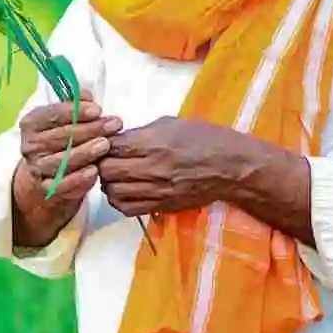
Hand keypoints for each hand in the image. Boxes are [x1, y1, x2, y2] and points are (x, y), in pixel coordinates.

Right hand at [10, 97, 121, 245]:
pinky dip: (78, 179)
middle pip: (61, 136)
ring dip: (85, 152)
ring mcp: (37, 168)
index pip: (53, 114)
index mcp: (31, 123)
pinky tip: (94, 171)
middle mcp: (30, 146)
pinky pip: (62, 185)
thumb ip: (75, 105)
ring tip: (106, 145)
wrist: (44, 175)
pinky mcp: (45, 188)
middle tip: (113, 125)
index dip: (76, 111)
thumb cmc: (60, 139)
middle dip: (90, 129)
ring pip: (62, 160)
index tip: (98, 109)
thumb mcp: (63, 119)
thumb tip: (87, 94)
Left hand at [99, 116, 237, 218]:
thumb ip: (140, 133)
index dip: (102, 144)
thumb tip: (115, 139)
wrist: (230, 167)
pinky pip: (128, 208)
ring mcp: (156, 190)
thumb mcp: (170, 124)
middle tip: (106, 160)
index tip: (104, 143)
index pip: (111, 146)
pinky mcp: (161, 205)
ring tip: (115, 176)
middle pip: (107, 171)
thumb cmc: (203, 138)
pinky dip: (120, 200)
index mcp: (153, 143)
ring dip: (109, 183)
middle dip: (101, 164)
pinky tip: (124, 191)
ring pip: (113, 192)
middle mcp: (152, 168)